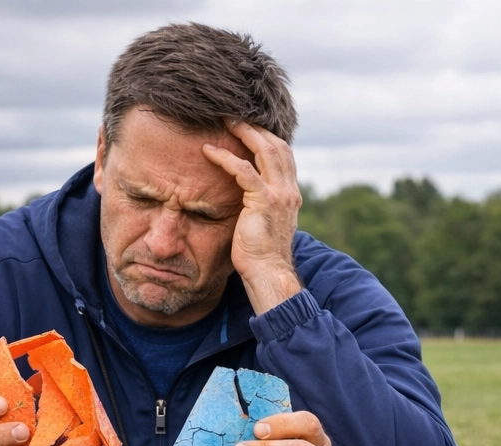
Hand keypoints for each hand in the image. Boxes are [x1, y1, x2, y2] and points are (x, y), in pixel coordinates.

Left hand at [202, 121, 302, 313]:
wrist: (269, 273)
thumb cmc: (261, 255)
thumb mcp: (265, 225)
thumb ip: (261, 206)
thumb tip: (245, 200)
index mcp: (290, 195)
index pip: (283, 155)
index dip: (266, 137)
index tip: (247, 127)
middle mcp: (289, 191)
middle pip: (277, 146)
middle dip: (255, 127)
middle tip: (232, 116)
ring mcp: (279, 195)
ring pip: (265, 150)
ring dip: (243, 132)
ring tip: (223, 122)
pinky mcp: (264, 201)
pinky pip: (244, 171)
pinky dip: (225, 158)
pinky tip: (209, 152)